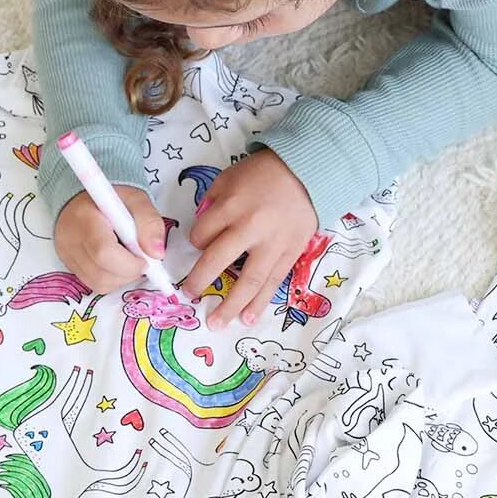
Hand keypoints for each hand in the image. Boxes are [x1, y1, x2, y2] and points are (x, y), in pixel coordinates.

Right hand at [54, 186, 164, 292]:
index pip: (104, 252)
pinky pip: (94, 283)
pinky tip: (117, 262)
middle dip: (130, 272)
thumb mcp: (137, 200)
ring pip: (99, 284)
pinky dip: (112, 279)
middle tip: (139, 258)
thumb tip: (156, 253)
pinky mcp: (69, 265)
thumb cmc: (113, 199)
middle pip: (102, 274)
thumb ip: (150, 223)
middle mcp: (70, 240)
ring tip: (128, 258)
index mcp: (85, 219)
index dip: (130, 263)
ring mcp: (67, 255)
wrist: (87, 197)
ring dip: (122, 278)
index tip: (144, 257)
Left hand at [181, 149, 318, 329]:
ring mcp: (273, 244)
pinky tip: (248, 318)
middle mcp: (251, 227)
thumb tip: (203, 235)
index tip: (200, 244)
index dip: (196, 242)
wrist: (307, 174)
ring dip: (231, 304)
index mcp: (232, 206)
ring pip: (249, 279)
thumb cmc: (263, 175)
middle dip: (200, 280)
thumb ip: (212, 204)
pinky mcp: (291, 254)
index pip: (202, 234)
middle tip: (189, 295)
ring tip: (217, 323)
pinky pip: (273, 282)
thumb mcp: (228, 178)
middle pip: (219, 260)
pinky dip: (260, 302)